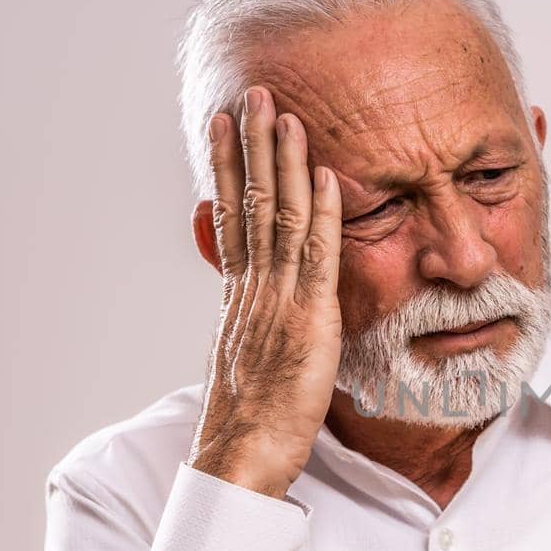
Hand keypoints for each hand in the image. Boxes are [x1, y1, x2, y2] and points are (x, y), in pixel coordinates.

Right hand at [187, 85, 343, 499]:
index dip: (226, 166)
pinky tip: (326, 175)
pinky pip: (316, 256)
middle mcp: (252, 288)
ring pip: (278, 215)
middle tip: (255, 93)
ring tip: (283, 111)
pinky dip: (322, 213)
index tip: (224, 124)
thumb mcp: (248, 360)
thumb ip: (252, 324)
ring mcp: (277, 300)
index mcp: (239, 296)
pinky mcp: (307, 319)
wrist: (242, 457)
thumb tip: (249, 304)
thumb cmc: (250, 423)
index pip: (230, 215)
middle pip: (248, 201)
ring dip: (283, 161)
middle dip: (252, 144)